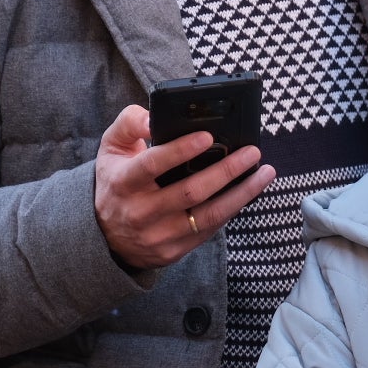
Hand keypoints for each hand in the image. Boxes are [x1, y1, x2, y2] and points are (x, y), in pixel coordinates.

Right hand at [93, 105, 273, 270]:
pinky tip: (249, 191)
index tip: (207, 136)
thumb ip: (129, 123)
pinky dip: (232, 209)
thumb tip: (154, 116)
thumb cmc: (115, 182)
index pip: (153, 165)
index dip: (180, 151)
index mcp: (124, 182)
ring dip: (242, 194)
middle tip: (252, 151)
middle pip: (190, 191)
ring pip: (208, 215)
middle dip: (225, 170)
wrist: (103, 236)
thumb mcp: (111, 148)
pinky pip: (209, 230)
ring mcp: (158, 235)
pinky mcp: (173, 251)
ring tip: (265, 172)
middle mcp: (140, 212)